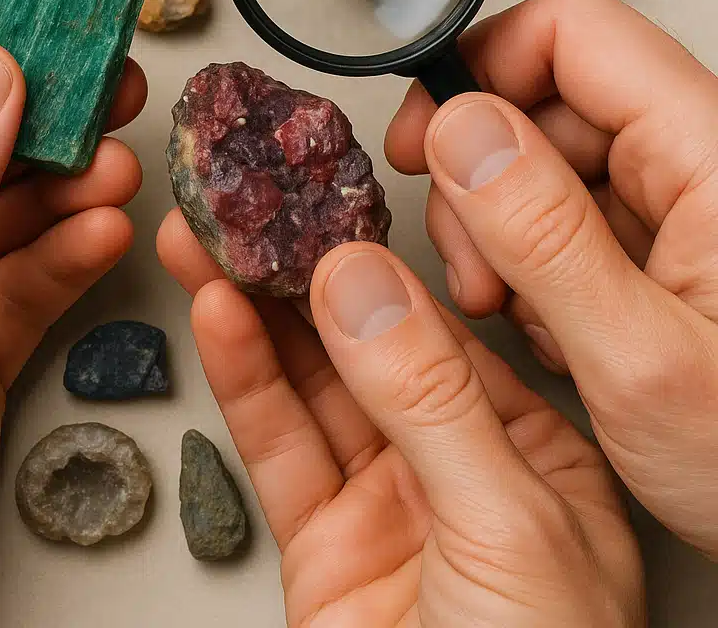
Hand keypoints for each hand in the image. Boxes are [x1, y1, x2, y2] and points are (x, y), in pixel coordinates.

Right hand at [158, 216, 643, 626]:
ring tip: (206, 242)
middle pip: (361, 340)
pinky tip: (216, 318)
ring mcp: (383, 498)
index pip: (446, 321)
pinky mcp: (319, 541)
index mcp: (532, 445)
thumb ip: (429, 397)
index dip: (377, 255)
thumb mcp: (507, 524)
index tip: (327, 197)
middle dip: (296, 269)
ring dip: (251, 307)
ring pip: (306, 383)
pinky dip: (241, 379)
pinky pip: (275, 446)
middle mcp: (454, 460)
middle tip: (248, 206)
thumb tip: (361, 279)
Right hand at [385, 0, 717, 557]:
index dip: (482, 69)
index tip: (426, 138)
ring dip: (494, 234)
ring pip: (537, 165)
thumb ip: (546, 235)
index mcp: (710, 155)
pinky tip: (547, 328)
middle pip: (542, 100)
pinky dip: (526, 271)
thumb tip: (462, 127)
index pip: (570, 32)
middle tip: (471, 262)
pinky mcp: (654, 250)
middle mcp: (693, 164)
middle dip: (475, 179)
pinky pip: (558, 223)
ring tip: (507, 307)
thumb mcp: (644, 360)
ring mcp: (672, 208)